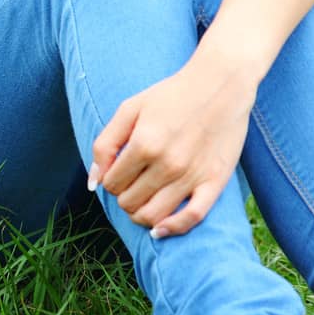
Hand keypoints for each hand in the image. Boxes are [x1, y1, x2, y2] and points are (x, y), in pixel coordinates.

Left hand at [87, 57, 256, 238]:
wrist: (219, 85)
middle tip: (130, 184)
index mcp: (144, 143)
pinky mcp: (215, 182)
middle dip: (123, 197)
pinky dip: (172, 229)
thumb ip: (105, 143)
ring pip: (154, 216)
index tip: (116, 173)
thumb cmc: (170, 95)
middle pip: (130, 202)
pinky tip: (159, 229)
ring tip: (141, 201)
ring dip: (140, 214)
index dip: (109, 181)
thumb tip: (93, 181)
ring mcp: (192, 175)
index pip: (112, 183)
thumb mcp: (129, 109)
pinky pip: (192, 218)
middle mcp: (167, 163)